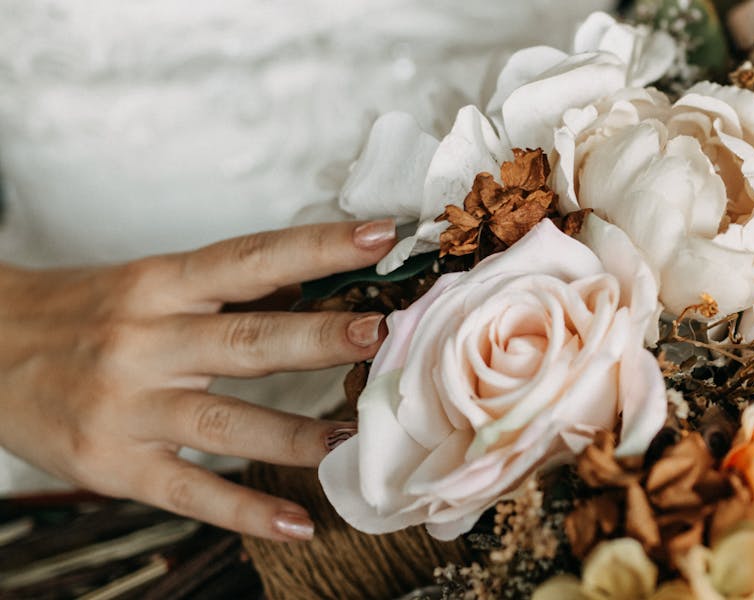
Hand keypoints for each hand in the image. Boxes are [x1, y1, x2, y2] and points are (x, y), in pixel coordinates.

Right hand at [0, 220, 397, 540]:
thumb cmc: (79, 315)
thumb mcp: (148, 284)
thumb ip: (226, 290)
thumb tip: (316, 284)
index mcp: (160, 285)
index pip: (252, 258)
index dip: (318, 247)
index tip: (379, 236)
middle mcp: (146, 341)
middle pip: (247, 340)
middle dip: (319, 338)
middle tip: (379, 335)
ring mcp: (129, 406)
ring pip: (226, 422)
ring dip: (297, 435)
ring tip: (354, 439)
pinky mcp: (112, 464)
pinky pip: (190, 491)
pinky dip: (246, 510)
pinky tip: (298, 521)